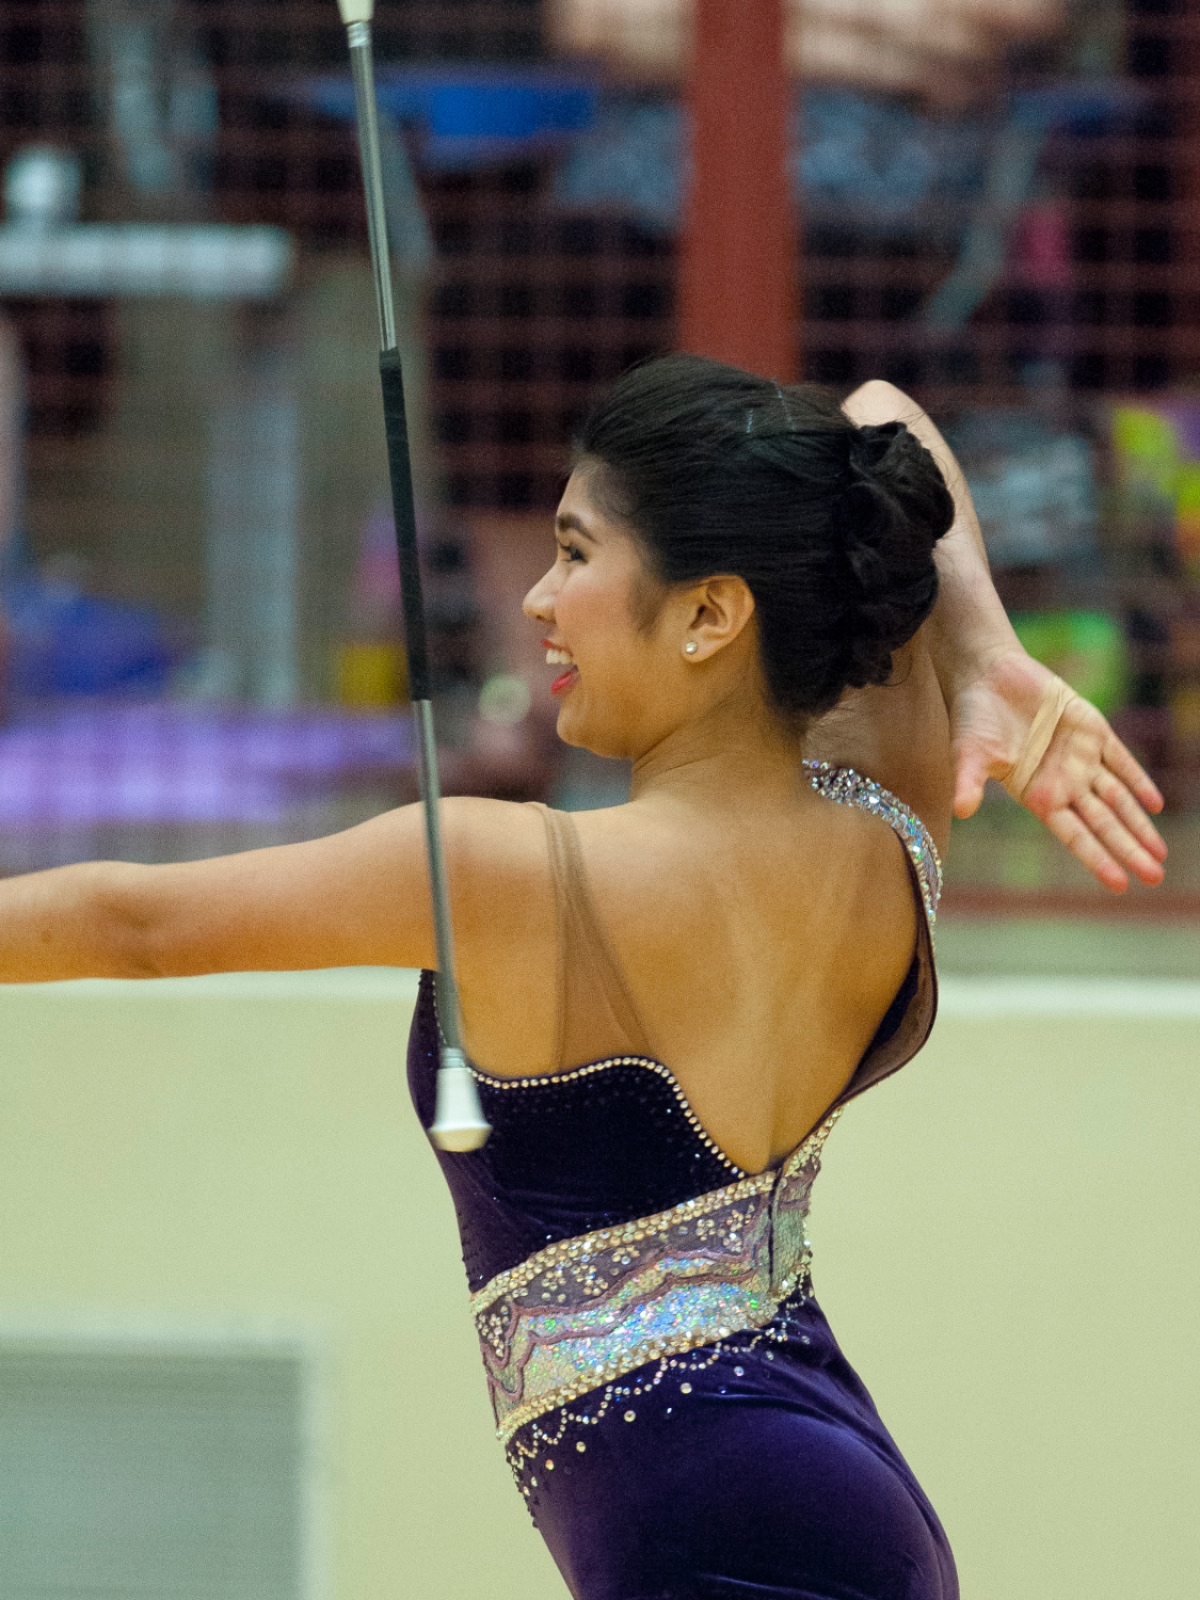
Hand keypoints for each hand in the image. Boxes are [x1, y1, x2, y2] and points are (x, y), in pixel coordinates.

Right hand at [950, 647, 1166, 892]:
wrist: (989, 675)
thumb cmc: (973, 719)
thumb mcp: (968, 754)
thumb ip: (968, 782)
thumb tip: (961, 810)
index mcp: (1038, 796)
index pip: (1075, 836)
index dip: (1097, 859)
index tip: (1119, 884)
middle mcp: (1063, 783)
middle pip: (1104, 824)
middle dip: (1129, 850)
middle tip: (1154, 877)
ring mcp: (1081, 758)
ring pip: (1118, 798)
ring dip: (1140, 824)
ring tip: (1160, 853)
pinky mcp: (1093, 730)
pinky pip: (1122, 760)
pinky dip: (1139, 781)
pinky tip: (1156, 804)